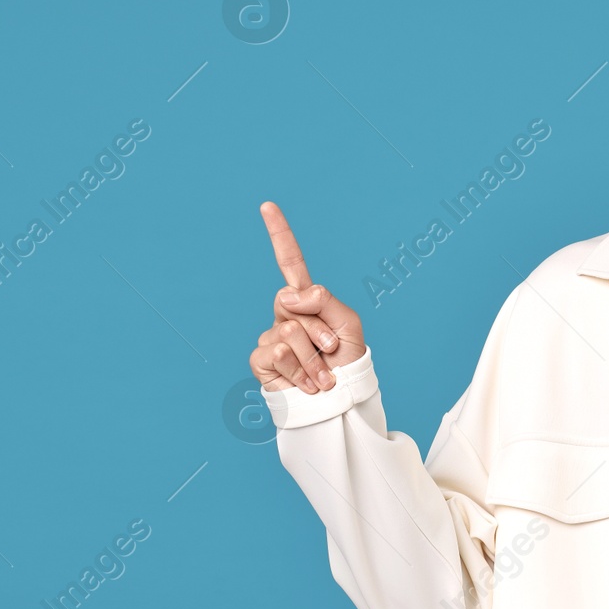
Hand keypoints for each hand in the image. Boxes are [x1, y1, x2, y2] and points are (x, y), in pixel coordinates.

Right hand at [251, 200, 366, 394]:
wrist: (339, 402)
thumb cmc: (346, 363)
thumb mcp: (348, 323)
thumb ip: (323, 300)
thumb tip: (289, 295)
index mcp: (308, 301)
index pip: (290, 262)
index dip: (279, 234)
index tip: (267, 205)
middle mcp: (285, 315)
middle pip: (290, 301)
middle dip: (318, 327)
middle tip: (329, 349)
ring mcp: (271, 336)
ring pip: (288, 330)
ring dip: (313, 356)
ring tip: (322, 374)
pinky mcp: (261, 360)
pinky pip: (277, 351)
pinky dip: (300, 370)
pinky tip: (307, 383)